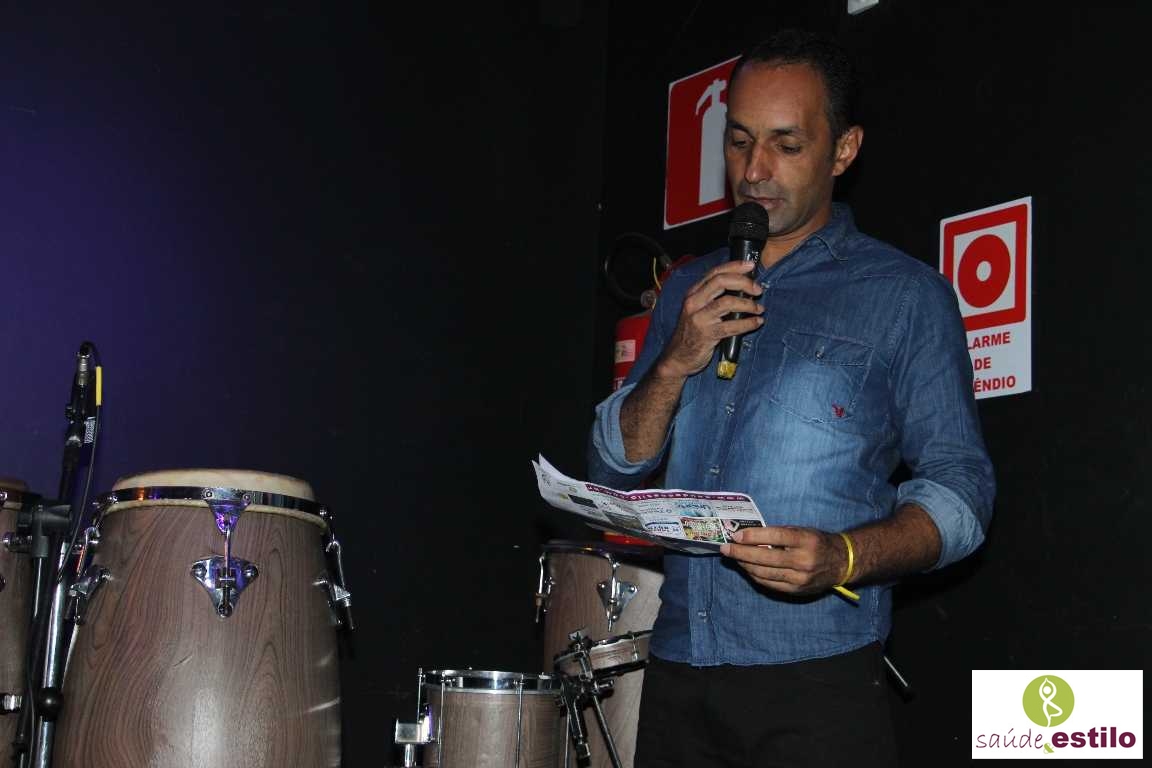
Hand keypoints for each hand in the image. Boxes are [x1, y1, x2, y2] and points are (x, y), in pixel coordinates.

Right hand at [654, 260, 763, 378]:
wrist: (678, 357)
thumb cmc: (692, 332)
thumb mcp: (698, 309)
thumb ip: (714, 297)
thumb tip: (742, 287)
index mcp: (693, 293)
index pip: (715, 272)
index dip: (734, 266)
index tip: (750, 266)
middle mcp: (693, 302)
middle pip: (721, 282)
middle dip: (743, 283)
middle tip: (758, 290)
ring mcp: (699, 318)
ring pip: (727, 303)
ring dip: (748, 304)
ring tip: (759, 309)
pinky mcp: (706, 334)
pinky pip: (731, 326)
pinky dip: (747, 323)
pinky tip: (757, 322)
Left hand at [719, 526, 847, 594]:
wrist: (842, 563)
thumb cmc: (817, 542)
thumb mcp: (802, 531)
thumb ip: (779, 534)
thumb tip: (750, 536)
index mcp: (806, 541)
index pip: (775, 536)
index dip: (753, 536)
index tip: (736, 535)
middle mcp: (803, 561)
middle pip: (766, 557)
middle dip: (741, 553)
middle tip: (725, 548)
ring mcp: (800, 578)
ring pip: (765, 573)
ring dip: (745, 565)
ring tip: (733, 557)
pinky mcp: (796, 590)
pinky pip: (770, 584)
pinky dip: (755, 575)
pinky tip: (747, 568)